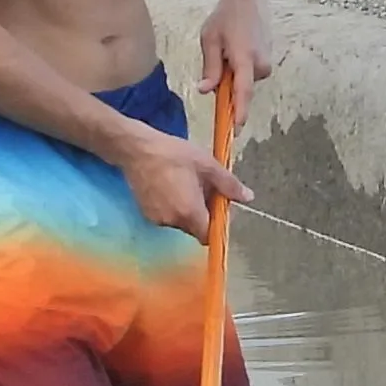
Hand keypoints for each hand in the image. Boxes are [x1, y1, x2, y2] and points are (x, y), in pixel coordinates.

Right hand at [114, 124, 252, 240]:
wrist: (137, 149)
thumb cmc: (174, 155)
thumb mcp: (207, 165)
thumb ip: (229, 185)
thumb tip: (248, 197)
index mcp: (190, 212)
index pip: (208, 236)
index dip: (216, 225)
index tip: (217, 208)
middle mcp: (173, 221)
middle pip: (194, 228)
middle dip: (202, 213)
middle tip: (202, 188)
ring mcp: (157, 219)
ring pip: (179, 221)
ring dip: (186, 209)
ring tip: (183, 184)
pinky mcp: (146, 213)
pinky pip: (166, 215)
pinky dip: (171, 206)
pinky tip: (169, 186)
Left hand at [201, 0, 284, 105]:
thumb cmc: (226, 17)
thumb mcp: (210, 40)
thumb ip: (210, 68)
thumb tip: (206, 91)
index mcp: (245, 58)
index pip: (243, 92)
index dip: (239, 113)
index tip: (235, 131)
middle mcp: (261, 63)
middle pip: (240, 89)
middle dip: (226, 84)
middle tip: (218, 56)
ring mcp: (267, 61)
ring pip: (244, 81)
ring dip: (232, 73)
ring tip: (226, 47)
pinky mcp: (268, 60)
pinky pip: (250, 73)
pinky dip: (239, 68)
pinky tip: (235, 48)